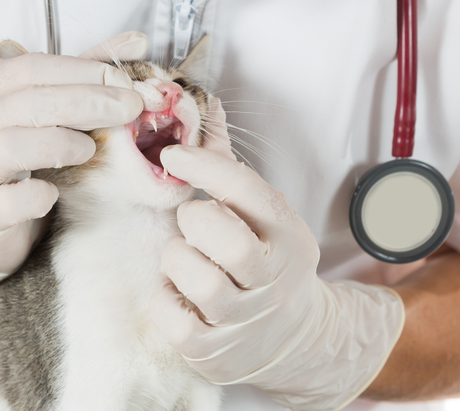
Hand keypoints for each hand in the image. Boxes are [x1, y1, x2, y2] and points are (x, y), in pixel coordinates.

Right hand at [0, 32, 147, 305]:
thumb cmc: (16, 156)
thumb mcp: (45, 108)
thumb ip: (87, 73)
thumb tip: (137, 43)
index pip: (29, 68)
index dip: (80, 71)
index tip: (122, 79)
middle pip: (27, 104)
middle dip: (86, 102)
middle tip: (130, 108)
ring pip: (10, 147)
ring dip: (59, 144)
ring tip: (90, 149)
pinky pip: (4, 203)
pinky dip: (31, 197)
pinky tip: (53, 193)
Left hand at [151, 145, 405, 410]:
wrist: (294, 338)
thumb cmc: (267, 260)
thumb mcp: (264, 214)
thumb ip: (229, 165)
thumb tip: (209, 106)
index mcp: (287, 235)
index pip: (246, 190)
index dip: (204, 166)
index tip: (173, 156)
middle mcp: (271, 278)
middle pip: (225, 238)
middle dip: (194, 219)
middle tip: (190, 221)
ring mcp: (244, 318)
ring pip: (198, 278)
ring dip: (178, 259)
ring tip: (186, 258)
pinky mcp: (215, 352)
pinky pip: (175, 320)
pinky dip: (165, 300)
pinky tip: (177, 292)